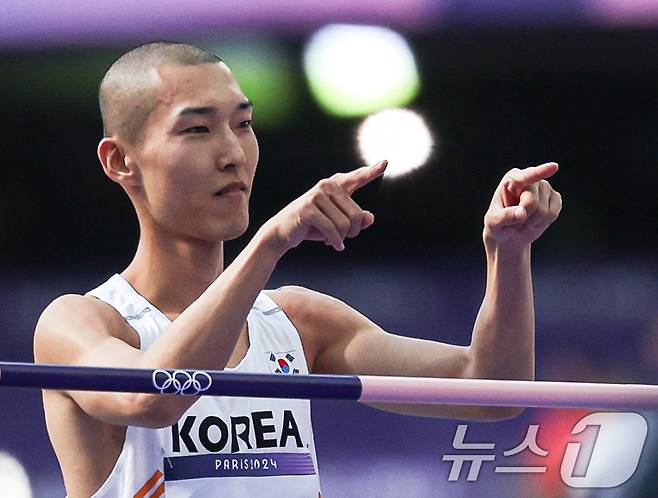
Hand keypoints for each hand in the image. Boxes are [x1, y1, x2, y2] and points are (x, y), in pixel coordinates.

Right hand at [262, 160, 386, 252]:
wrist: (283, 232)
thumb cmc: (312, 226)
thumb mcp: (337, 223)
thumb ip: (356, 219)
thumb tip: (369, 217)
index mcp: (335, 185)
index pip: (356, 178)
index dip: (372, 171)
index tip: (386, 163)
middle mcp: (327, 186)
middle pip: (357, 215)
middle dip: (353, 231)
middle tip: (344, 237)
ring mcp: (316, 195)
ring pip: (345, 224)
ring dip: (342, 238)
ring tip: (334, 240)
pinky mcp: (308, 208)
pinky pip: (332, 230)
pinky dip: (335, 242)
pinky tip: (333, 245)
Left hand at [483, 162, 561, 247]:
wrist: (508, 233)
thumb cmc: (497, 224)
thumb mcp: (494, 222)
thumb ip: (505, 216)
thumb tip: (522, 212)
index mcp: (512, 179)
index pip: (526, 177)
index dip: (541, 172)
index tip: (554, 167)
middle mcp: (530, 179)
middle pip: (532, 203)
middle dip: (522, 218)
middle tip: (512, 223)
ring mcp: (545, 187)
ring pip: (544, 211)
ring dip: (531, 223)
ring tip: (521, 223)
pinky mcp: (554, 198)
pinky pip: (553, 214)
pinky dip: (542, 223)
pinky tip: (533, 222)